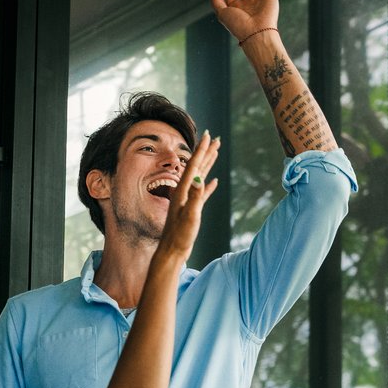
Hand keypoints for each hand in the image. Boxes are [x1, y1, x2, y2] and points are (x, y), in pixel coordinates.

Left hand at [157, 131, 220, 259]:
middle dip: (206, 152)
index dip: (202, 150)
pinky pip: (202, 192)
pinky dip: (208, 186)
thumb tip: (200, 179)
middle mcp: (184, 192)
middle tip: (215, 138)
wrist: (172, 251)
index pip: (194, 164)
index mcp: (183, 190)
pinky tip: (214, 182)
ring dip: (208, 164)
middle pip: (197, 166)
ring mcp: (188, 200)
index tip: (209, 135)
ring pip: (200, 176)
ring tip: (215, 153)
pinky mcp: (192, 209)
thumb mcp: (189, 216)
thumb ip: (195, 198)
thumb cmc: (180, 236)